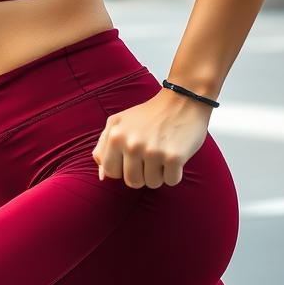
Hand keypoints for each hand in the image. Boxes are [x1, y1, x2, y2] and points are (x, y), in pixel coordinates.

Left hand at [91, 87, 213, 188]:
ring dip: (159, 174)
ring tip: (162, 153)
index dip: (123, 168)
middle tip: (149, 156)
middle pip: (132, 181)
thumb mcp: (117, 122)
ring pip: (152, 184)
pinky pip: (171, 181)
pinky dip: (174, 173)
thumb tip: (102, 176)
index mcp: (115, 136)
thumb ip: (103, 147)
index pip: (111, 172)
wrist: (182, 101)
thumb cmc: (147, 114)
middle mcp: (132, 145)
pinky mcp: (174, 158)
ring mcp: (153, 152)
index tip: (132, 157)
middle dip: (141, 174)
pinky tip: (175, 154)